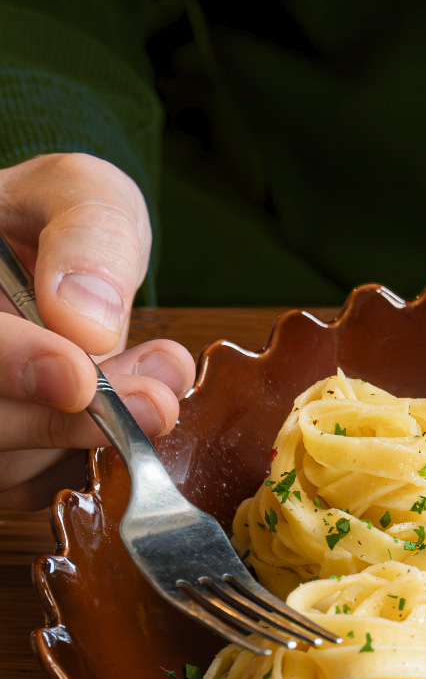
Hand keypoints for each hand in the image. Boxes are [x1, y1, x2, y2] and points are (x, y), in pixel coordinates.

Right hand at [0, 153, 195, 509]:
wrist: (59, 260)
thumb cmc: (61, 225)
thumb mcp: (79, 193)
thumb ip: (88, 234)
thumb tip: (87, 319)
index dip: (9, 366)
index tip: (78, 376)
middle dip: (63, 422)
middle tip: (156, 403)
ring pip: (6, 463)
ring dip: (86, 443)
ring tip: (157, 393)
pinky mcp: (4, 454)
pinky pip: (32, 485)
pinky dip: (84, 462)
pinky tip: (126, 418)